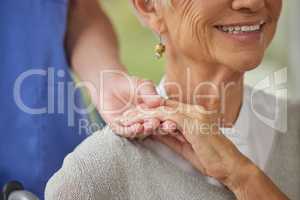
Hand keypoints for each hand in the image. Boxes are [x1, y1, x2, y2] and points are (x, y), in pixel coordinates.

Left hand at [97, 71, 176, 136]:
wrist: (111, 83)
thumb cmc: (130, 84)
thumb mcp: (144, 86)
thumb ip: (150, 93)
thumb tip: (159, 101)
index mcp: (153, 114)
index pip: (162, 120)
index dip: (168, 123)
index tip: (173, 123)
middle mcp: (143, 122)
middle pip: (153, 128)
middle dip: (159, 128)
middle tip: (164, 126)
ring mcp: (131, 126)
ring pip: (140, 132)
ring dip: (145, 130)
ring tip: (148, 126)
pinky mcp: (118, 127)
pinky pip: (125, 132)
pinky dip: (131, 131)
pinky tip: (136, 127)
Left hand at [118, 100, 253, 189]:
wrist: (230, 166)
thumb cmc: (211, 158)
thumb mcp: (185, 145)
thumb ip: (170, 136)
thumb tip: (154, 131)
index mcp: (195, 114)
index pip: (168, 107)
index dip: (151, 110)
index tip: (136, 115)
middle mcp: (195, 110)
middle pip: (163, 105)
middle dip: (143, 109)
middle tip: (127, 114)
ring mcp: (195, 114)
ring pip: (163, 108)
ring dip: (144, 113)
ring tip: (128, 117)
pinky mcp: (194, 122)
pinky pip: (168, 116)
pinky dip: (152, 118)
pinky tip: (140, 121)